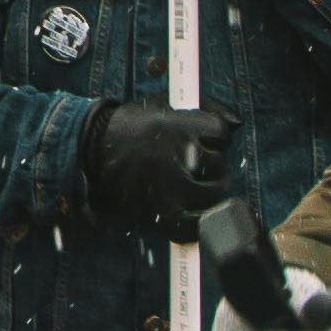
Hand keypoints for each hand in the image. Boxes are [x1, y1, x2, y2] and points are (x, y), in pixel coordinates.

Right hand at [83, 99, 237, 236]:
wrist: (93, 151)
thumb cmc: (133, 126)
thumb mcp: (165, 105)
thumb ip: (205, 108)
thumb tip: (238, 122)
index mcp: (178, 127)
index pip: (221, 133)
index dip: (216, 137)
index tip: (206, 138)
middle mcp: (177, 156)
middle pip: (219, 164)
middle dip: (213, 163)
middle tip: (196, 162)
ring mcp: (171, 187)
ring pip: (213, 193)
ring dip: (208, 188)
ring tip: (193, 183)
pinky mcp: (162, 212)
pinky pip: (196, 225)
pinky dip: (198, 220)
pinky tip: (192, 210)